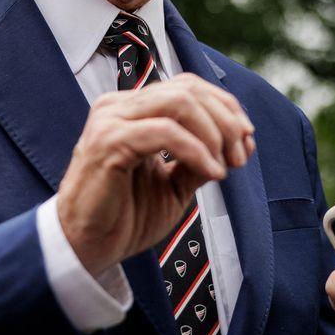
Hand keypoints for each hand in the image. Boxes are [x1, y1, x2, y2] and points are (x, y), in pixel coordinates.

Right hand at [57, 73, 255, 275]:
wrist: (87, 248)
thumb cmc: (124, 217)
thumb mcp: (174, 183)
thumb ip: (200, 158)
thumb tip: (239, 142)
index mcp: (131, 110)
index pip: (187, 86)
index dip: (225, 107)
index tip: (246, 140)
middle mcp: (118, 106)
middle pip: (187, 89)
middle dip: (226, 120)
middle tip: (240, 155)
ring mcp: (111, 121)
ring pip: (179, 103)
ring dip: (214, 133)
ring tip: (226, 166)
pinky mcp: (109, 142)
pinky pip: (165, 132)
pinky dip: (197, 151)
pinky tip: (211, 173)